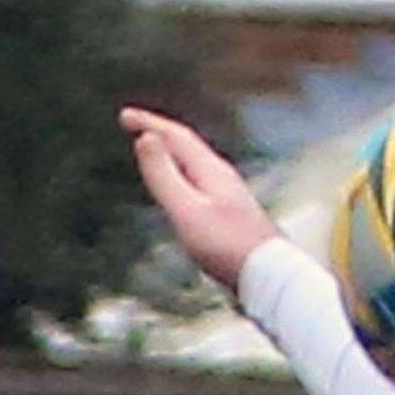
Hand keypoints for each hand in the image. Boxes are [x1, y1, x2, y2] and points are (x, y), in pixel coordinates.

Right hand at [119, 107, 280, 291]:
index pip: (177, 137)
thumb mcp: (187, 210)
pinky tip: (184, 193)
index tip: (125, 116)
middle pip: (188, 147)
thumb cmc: (228, 248)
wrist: (270, 278)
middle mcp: (224, 179)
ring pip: (196, 166)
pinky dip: (184, 178)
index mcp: (212, 172)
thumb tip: (145, 138)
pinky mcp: (232, 217)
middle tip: (136, 126)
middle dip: (160, 134)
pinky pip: (201, 185)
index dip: (149, 123)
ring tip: (156, 153)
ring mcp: (230, 198)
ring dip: (173, 155)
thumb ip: (164, 175)